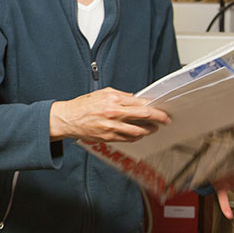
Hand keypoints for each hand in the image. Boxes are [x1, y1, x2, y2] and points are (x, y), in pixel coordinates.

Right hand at [50, 87, 170, 142]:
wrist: (67, 118)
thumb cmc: (83, 105)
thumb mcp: (102, 93)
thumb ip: (120, 95)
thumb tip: (136, 99)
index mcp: (112, 99)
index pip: (139, 103)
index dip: (153, 106)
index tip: (161, 108)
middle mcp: (113, 113)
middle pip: (143, 116)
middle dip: (158, 118)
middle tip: (166, 120)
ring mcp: (111, 127)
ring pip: (138, 131)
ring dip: (149, 130)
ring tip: (153, 128)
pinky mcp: (108, 137)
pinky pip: (128, 139)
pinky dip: (136, 137)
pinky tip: (139, 134)